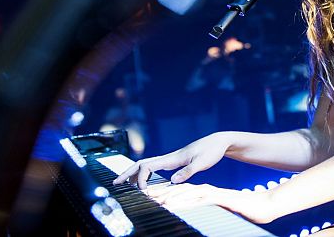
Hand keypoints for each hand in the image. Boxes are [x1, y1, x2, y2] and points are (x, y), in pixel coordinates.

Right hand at [112, 133, 229, 189]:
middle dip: (127, 173)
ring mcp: (171, 159)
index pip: (148, 166)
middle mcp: (169, 158)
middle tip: (115, 183)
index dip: (141, 178)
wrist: (218, 141)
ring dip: (134, 173)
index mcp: (172, 158)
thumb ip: (188, 171)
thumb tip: (172, 181)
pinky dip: (145, 173)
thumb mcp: (202, 163)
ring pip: (147, 165)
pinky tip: (145, 180)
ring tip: (125, 184)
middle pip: (142, 164)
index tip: (142, 191)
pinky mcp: (176, 161)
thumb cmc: (211, 151)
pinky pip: (155, 167)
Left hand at [145, 183, 280, 223]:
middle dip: (165, 193)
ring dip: (172, 197)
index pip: (185, 192)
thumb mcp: (225, 209)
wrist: (266, 205)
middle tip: (147, 196)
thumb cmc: (248, 209)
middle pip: (183, 190)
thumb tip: (201, 212)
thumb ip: (213, 208)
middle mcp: (210, 191)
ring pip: (189, 194)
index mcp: (209, 193)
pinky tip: (177, 205)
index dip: (169, 194)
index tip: (153, 197)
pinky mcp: (222, 200)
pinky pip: (201, 201)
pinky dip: (187, 202)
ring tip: (156, 200)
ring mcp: (215, 195)